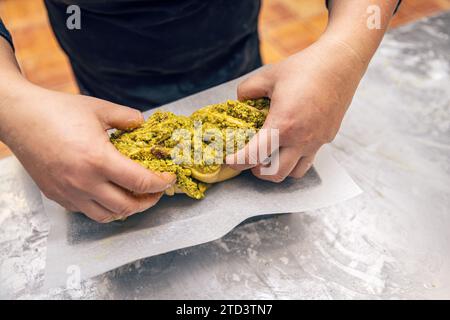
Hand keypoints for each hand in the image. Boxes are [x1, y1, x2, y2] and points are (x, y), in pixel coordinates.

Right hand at [0, 85, 175, 221]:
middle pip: (127, 207)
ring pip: (107, 216)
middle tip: (156, 191)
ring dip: (127, 209)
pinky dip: (104, 207)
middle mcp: (84, 182)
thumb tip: (144, 124)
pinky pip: (87, 211)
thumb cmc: (57, 111)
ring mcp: (69, 193)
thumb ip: (127, 118)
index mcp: (98, 160)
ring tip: (135, 196)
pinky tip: (109, 194)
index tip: (169, 178)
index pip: (140, 183)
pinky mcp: (57, 196)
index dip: (161, 183)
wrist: (19, 118)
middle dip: (149, 201)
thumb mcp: (99, 109)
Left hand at [226, 37, 365, 181]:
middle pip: (274, 174)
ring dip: (278, 169)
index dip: (237, 162)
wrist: (340, 63)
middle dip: (257, 170)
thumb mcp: (267, 75)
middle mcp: (300, 139)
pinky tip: (290, 143)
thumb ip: (247, 91)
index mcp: (282, 125)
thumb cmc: (304, 68)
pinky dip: (296, 159)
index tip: (229, 160)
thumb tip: (241, 102)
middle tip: (249, 159)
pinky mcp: (327, 138)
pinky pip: (309, 158)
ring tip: (270, 156)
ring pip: (294, 173)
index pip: (253, 156)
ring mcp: (316, 141)